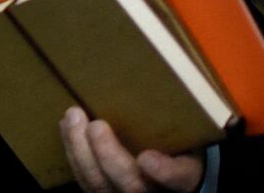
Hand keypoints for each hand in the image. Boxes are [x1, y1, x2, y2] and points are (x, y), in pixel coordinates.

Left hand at [61, 107, 204, 192]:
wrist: (173, 169)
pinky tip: (67, 127)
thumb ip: (191, 114)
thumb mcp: (193, 130)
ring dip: (81, 152)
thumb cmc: (181, 141)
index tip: (148, 159)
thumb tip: (196, 82)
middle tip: (95, 126)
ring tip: (73, 118)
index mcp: (186, 176)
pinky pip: (85, 180)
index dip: (166, 173)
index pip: (180, 180)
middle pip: (132, 185)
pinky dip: (73, 154)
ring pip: (100, 186)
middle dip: (109, 156)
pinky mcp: (104, 189)